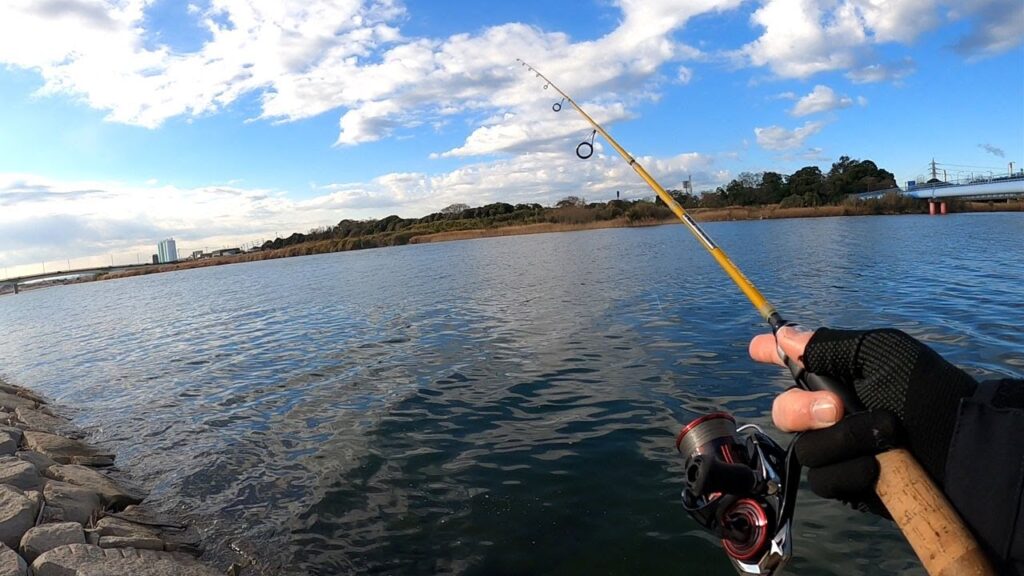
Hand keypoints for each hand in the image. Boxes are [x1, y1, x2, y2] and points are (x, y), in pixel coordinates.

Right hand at [749, 326, 977, 509]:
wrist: (959, 451)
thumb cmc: (925, 394)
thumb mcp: (881, 353)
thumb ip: (829, 345)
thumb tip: (784, 333)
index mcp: (840, 374)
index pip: (793, 362)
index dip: (771, 352)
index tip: (756, 348)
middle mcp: (833, 412)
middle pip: (784, 410)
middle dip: (801, 408)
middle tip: (837, 407)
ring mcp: (838, 449)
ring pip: (805, 448)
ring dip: (843, 440)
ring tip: (885, 435)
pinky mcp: (847, 483)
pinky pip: (824, 479)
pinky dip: (851, 470)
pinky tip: (878, 466)